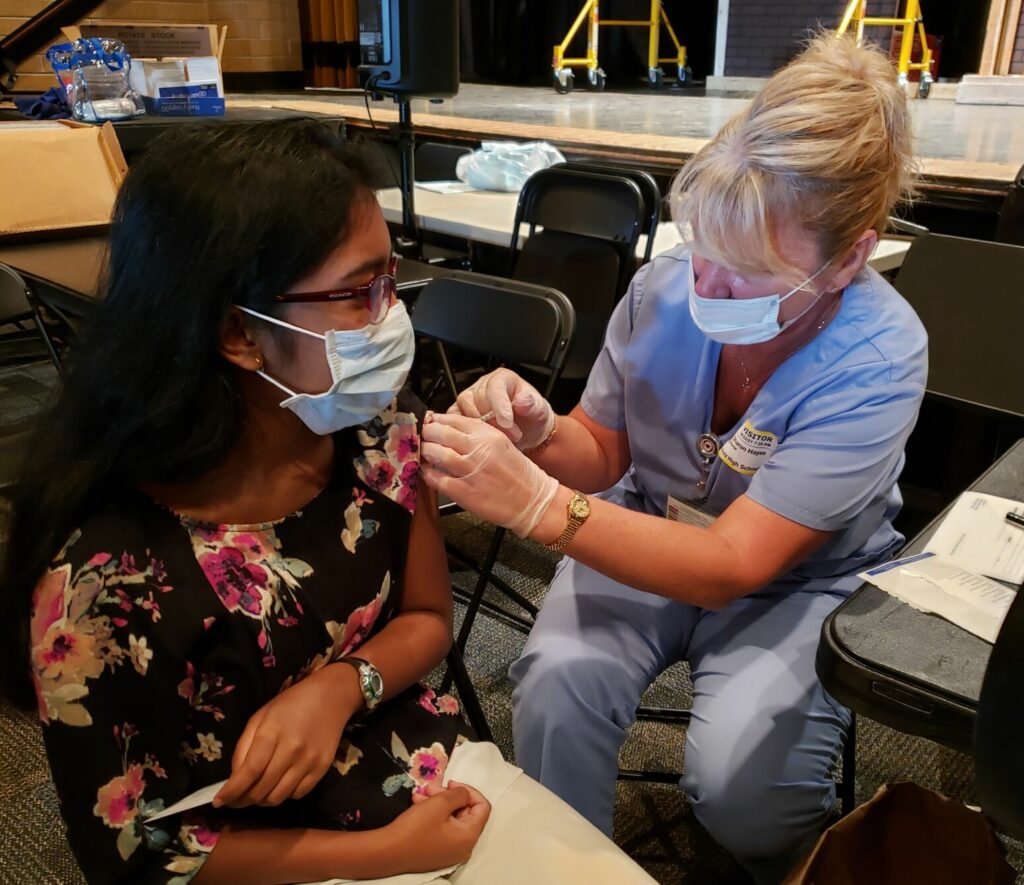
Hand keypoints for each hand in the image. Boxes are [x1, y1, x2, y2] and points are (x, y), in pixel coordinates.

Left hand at [213, 666, 359, 807]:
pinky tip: (281, 783)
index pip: (248, 771)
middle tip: (237, 798)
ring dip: (263, 800)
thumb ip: (244, 747)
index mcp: (272, 732)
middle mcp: (292, 749)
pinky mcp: (323, 768)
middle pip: (261, 789)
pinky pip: (298, 794)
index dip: (231, 791)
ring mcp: (309, 760)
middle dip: (244, 799)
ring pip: (278, 797)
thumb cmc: (290, 705)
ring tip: (259, 791)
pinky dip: (284, 795)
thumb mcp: (260, 717)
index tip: (219, 802)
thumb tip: (234, 778)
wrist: (331, 696)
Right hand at [386, 783, 490, 870]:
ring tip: (420, 794)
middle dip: (448, 795)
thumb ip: (459, 794)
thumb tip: (464, 794)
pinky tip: (417, 804)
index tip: (450, 783)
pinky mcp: (437, 852)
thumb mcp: (440, 803)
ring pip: (451, 818)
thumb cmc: (416, 827)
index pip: (483, 807)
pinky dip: (433, 814)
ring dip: (437, 802)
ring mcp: (450, 851)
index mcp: (469, 836)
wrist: (388, 852)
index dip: (469, 790)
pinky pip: (442, 828)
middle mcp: (464, 847)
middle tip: (430, 786)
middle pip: (465, 812)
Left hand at [421, 413, 558, 537]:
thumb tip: (449, 430)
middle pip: (441, 433)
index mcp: (488, 435)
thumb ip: (477, 436)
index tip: (430, 422)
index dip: (436, 420)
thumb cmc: (519, 474)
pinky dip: (428, 474)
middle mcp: (479, 450)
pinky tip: (428, 472)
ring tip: (425, 453)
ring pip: (436, 454)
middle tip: (422, 437)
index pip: (454, 419)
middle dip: (427, 434)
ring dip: (426, 452)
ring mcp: (470, 471)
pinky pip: (437, 479)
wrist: (532, 500)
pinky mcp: (464, 492)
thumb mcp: (502, 444)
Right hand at [450, 369, 554, 451]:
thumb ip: (533, 404)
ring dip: (478, 429)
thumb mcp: (539, 410)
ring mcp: (468, 400)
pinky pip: (453, 421)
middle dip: (493, 423)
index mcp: (501, 379)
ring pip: (461, 411)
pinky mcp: (459, 414)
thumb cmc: (531, 417)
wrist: (526, 430)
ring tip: (498, 439)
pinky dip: (463, 432)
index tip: (508, 423)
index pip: (494, 388)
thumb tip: (523, 401)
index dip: (499, 406)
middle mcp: (481, 387)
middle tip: (511, 436)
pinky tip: (479, 442)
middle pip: (476, 402)